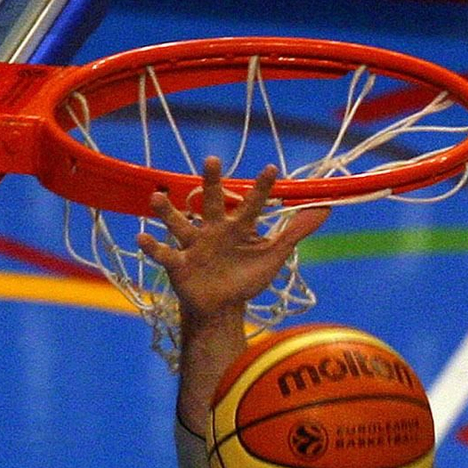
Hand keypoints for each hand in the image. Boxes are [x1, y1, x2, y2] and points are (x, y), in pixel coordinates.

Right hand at [138, 156, 328, 325]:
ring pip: (179, 223)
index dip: (262, 188)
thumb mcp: (274, 255)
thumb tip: (326, 209)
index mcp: (238, 227)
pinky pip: (163, 254)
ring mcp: (194, 245)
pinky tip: (141, 238)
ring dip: (167, 212)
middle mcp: (214, 229)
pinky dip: (151, 248)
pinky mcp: (179, 264)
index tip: (273, 169)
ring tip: (157, 197)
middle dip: (210, 183)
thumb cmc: (246, 276)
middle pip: (211, 202)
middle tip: (211, 161)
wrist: (223, 306)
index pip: (252, 203)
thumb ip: (296, 232)